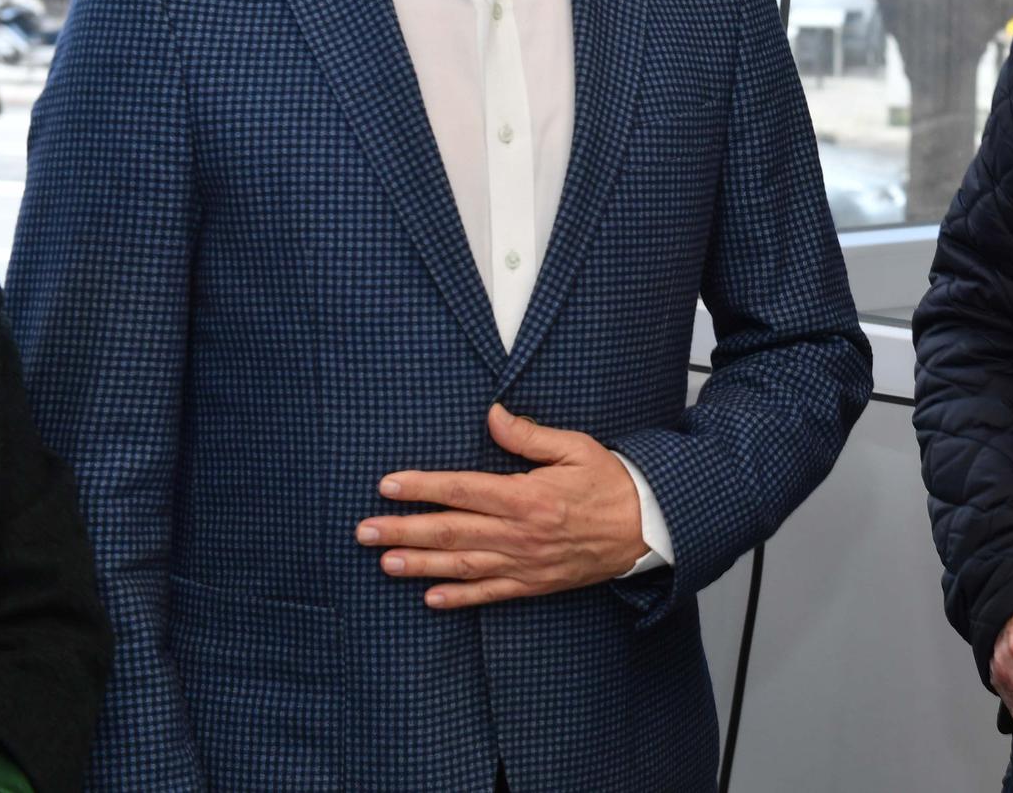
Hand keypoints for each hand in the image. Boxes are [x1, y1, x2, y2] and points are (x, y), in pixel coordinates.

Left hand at [355, 403, 646, 609]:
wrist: (648, 528)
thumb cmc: (612, 483)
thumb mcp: (576, 447)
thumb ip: (529, 435)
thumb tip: (493, 414)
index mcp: (528, 496)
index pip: (463, 490)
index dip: (422, 487)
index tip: (388, 485)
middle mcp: (520, 534)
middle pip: (451, 531)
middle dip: (403, 529)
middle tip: (364, 531)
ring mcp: (525, 562)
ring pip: (462, 565)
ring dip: (419, 564)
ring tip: (384, 562)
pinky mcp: (535, 583)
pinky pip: (490, 593)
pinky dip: (459, 598)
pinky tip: (429, 598)